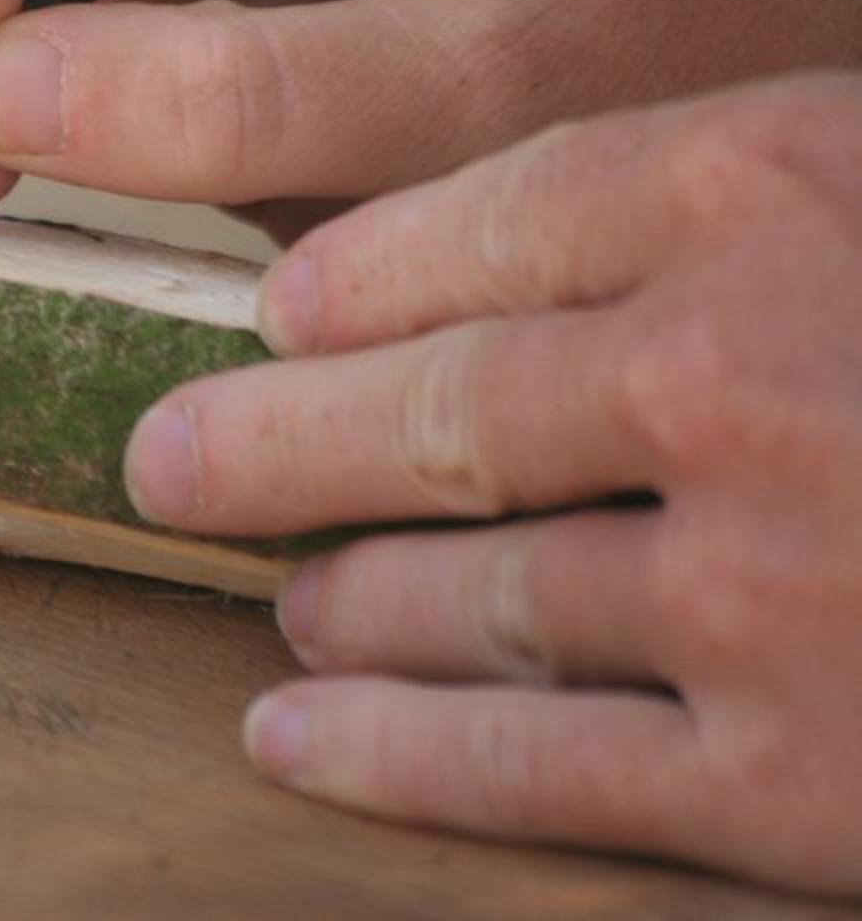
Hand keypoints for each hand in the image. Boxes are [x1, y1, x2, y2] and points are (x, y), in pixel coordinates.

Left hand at [123, 72, 861, 894]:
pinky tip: (299, 736)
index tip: (267, 310)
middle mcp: (753, 362)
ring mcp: (779, 582)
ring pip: (465, 590)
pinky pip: (537, 765)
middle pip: (427, 405)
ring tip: (274, 592)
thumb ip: (720, 207)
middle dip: (268, 439)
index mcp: (775, 174)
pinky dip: (394, 755)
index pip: (473, 215)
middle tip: (165, 455)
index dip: (346, 274)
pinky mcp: (815, 787)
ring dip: (342, 596)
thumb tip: (477, 276)